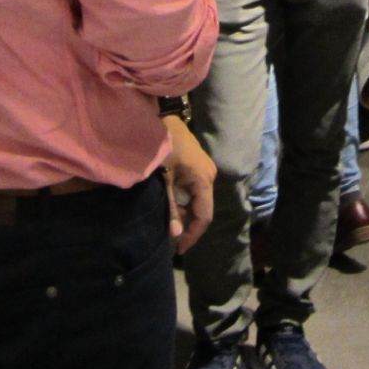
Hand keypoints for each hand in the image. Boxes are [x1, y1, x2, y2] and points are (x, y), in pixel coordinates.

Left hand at [161, 114, 215, 252]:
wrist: (159, 119)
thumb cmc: (162, 148)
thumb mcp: (164, 179)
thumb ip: (170, 207)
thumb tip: (175, 234)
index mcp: (204, 180)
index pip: (204, 216)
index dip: (193, 235)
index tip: (179, 249)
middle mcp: (209, 175)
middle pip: (201, 208)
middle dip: (187, 225)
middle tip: (170, 239)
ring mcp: (204, 169)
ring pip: (196, 199)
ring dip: (183, 212)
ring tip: (168, 224)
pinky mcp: (196, 165)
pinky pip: (192, 189)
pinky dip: (181, 200)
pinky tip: (169, 205)